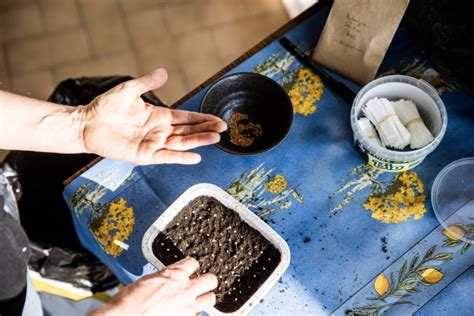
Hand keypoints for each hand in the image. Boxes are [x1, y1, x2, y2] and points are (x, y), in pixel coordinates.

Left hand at [77, 68, 225, 164]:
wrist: (87, 123)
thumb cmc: (106, 107)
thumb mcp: (129, 90)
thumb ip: (147, 83)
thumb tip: (164, 72)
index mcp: (159, 116)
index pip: (186, 118)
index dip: (203, 118)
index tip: (218, 120)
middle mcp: (159, 131)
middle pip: (188, 131)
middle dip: (206, 129)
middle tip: (223, 129)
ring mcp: (153, 143)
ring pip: (181, 143)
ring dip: (199, 141)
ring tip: (216, 138)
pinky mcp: (144, 155)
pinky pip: (167, 157)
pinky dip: (181, 157)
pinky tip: (195, 156)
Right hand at [90, 257, 217, 315]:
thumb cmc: (130, 301)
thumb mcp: (148, 280)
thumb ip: (165, 278)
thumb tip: (169, 279)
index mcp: (175, 275)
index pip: (194, 262)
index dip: (191, 266)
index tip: (189, 270)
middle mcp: (185, 289)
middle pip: (211, 279)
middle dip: (206, 281)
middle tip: (200, 284)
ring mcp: (188, 307)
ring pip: (210, 299)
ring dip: (204, 299)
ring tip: (197, 300)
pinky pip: (198, 315)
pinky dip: (193, 314)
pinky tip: (184, 313)